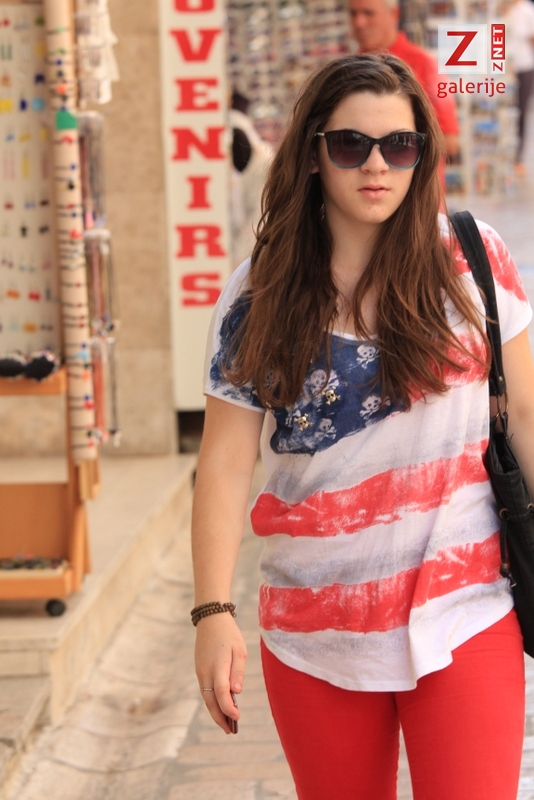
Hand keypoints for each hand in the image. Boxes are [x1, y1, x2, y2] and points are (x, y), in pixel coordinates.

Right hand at [195, 612, 246, 732]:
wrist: (210, 619)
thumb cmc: (229, 634)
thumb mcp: (239, 650)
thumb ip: (238, 671)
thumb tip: (236, 692)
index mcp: (218, 666)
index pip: (221, 693)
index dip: (228, 708)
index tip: (237, 718)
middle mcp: (206, 672)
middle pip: (210, 701)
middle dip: (220, 718)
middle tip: (230, 732)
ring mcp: (200, 672)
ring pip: (206, 697)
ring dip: (215, 712)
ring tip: (226, 725)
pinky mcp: (199, 670)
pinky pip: (205, 690)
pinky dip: (212, 702)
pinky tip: (220, 707)